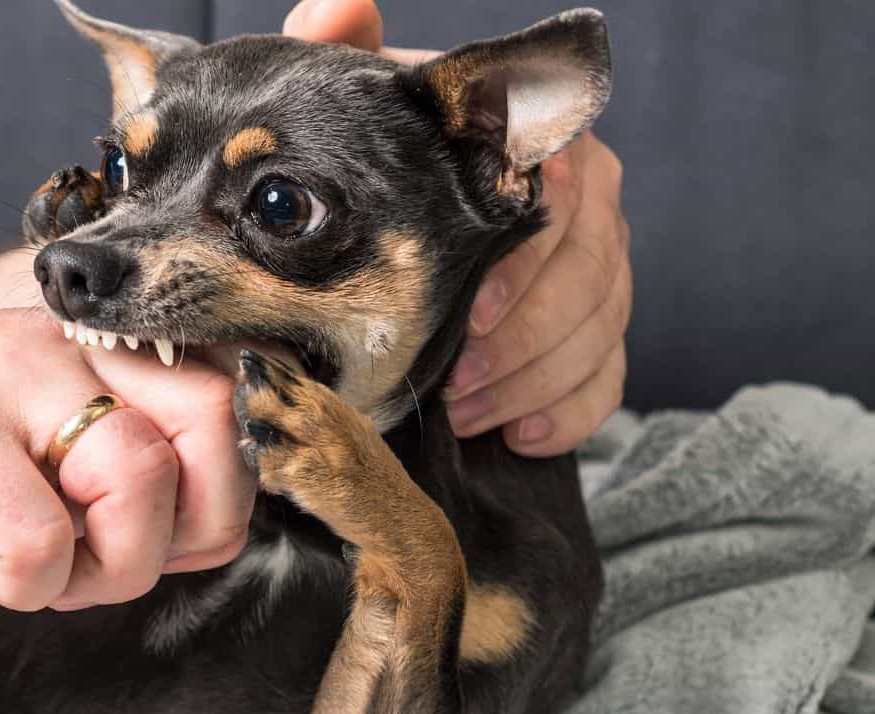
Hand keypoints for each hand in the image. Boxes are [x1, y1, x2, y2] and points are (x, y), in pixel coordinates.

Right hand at [0, 311, 251, 610]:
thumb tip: (208, 535)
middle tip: (115, 560)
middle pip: (214, 422)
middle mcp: (59, 350)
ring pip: (141, 479)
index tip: (162, 540)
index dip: (218, 491)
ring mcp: (5, 384)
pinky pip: (44, 537)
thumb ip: (114, 488)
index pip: (224, 400)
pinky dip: (25, 584)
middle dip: (191, 523)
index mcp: (84, 352)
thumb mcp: (20, 465)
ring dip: (106, 567)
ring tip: (37, 571)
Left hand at [285, 0, 630, 455]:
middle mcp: (590, 203)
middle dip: (527, 340)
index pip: (569, 201)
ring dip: (534, 383)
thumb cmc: (383, 161)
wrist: (396, 221)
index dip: (527, 268)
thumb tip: (341, 5)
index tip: (473, 318)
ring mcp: (600, 269)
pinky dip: (567, 413)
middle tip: (459, 385)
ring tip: (466, 414)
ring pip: (602, 330)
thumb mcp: (358, 110)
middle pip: (594, 273)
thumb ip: (346, 53)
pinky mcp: (596, 331)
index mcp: (544, 149)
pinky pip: (608, 378)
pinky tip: (515, 436)